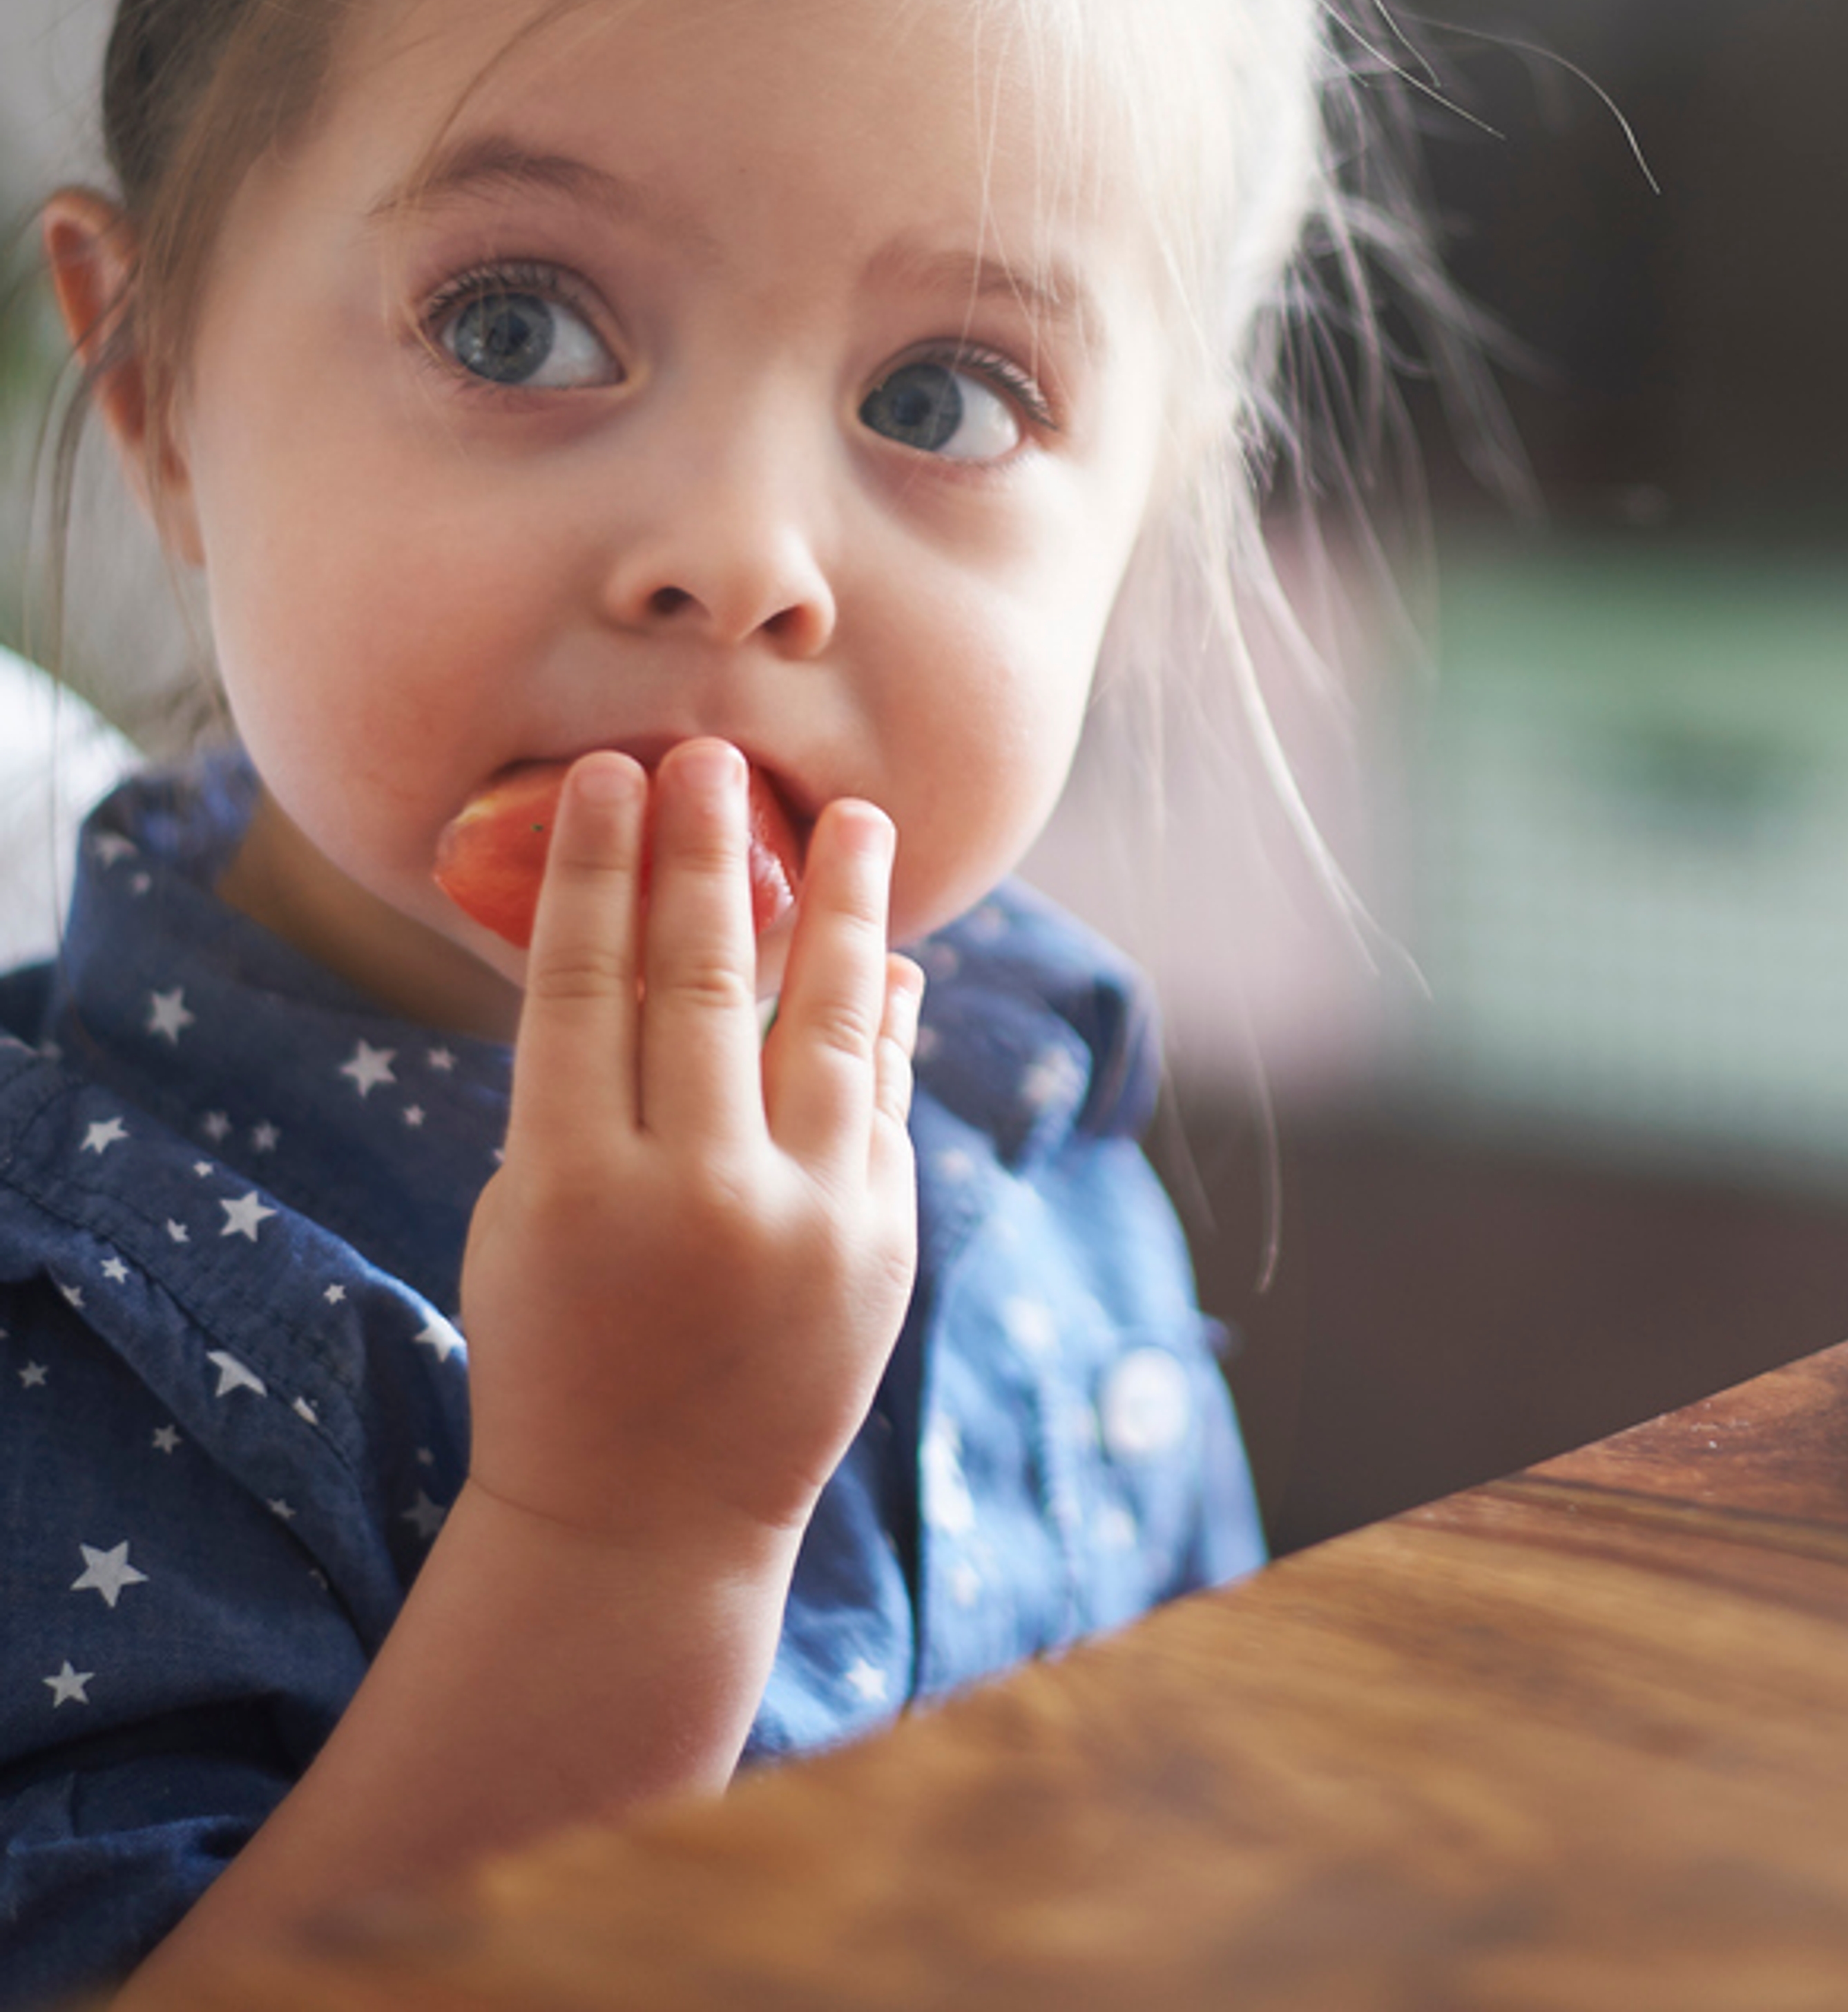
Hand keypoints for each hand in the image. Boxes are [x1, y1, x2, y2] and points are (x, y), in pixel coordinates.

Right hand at [456, 740, 920, 1562]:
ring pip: (831, 1025)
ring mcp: (805, 1222)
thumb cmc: (557, 1349)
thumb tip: (659, 946)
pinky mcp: (881, 1245)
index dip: (599, 871)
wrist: (646, 1519)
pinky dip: (887, 1025)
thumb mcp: (528, 1219)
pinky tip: (890, 959)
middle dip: (709, 856)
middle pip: (704, 983)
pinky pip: (884, 1101)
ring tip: (858, 819)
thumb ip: (587, 1092)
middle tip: (715, 757)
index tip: (614, 777)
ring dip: (845, 910)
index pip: (584, 988)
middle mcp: (696, 1198)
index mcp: (571, 1189)